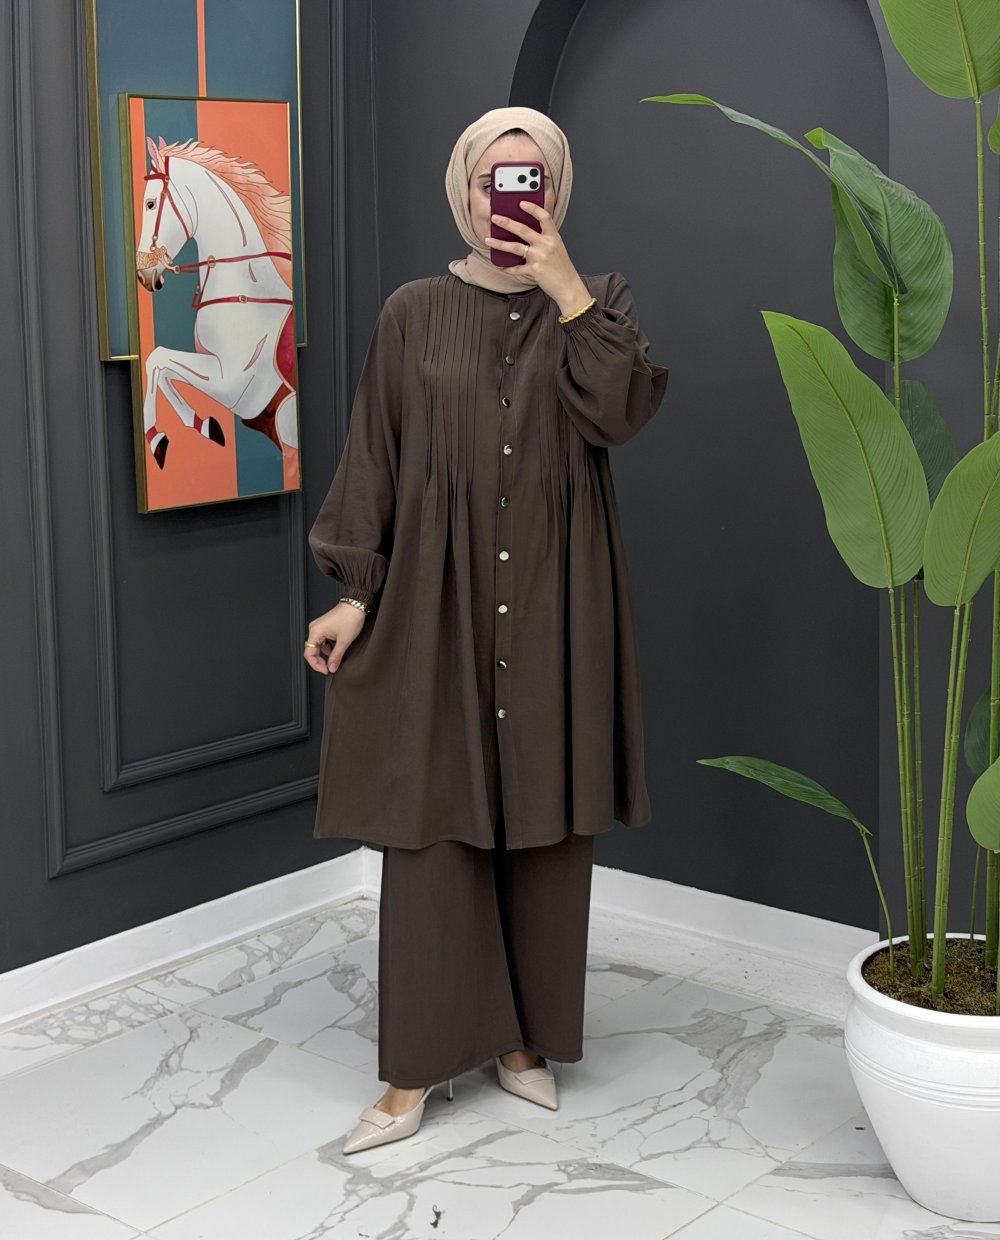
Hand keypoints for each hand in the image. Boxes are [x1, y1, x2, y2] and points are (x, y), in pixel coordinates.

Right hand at [303, 602, 365, 674]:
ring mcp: (319, 627)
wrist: (356, 605)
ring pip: (319, 646)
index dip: (316, 665)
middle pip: (312, 650)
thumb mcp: (344, 641)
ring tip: (336, 658)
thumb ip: (336, 656)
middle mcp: (314, 629)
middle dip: (321, 661)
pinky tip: (337, 649)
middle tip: (330, 668)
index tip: (325, 670)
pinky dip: (329, 647)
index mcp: (315, 631)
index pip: (309, 653)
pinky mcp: (325, 627)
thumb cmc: (350, 617)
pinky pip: (323, 641)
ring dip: (326, 654)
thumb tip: (331, 667)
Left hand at [485, 201, 590, 315]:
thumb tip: (524, 231)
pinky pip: (516, 268)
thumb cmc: (561, 267)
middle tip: (495, 218)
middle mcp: (546, 245)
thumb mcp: (556, 247)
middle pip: (524, 230)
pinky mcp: (534, 270)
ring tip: (488, 240)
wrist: (568, 286)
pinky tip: (500, 265)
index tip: (521, 203)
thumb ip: (544, 238)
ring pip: (515, 247)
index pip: (544, 217)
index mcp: (553, 237)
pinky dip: (507, 267)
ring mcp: (540, 258)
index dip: (533, 208)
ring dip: (500, 243)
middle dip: (507, 223)